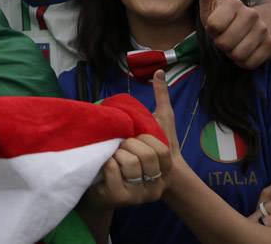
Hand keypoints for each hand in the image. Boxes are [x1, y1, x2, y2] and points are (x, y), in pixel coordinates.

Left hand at [82, 70, 173, 210]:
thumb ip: (160, 98)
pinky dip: (105, 164)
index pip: (157, 148)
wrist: (121, 184)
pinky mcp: (121, 199)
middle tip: (119, 150)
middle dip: (126, 147)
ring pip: (126, 162)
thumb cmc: (140, 151)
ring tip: (112, 157)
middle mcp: (157, 185)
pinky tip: (104, 166)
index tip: (132, 141)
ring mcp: (140, 196)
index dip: (141, 140)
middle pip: (140, 155)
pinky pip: (111, 171)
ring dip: (115, 155)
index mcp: (166, 167)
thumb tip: (159, 71)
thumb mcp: (157, 124)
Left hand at [193, 0, 270, 69]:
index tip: (215, 25)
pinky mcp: (270, 46)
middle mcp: (253, 15)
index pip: (213, 27)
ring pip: (237, 55)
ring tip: (234, 43)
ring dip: (231, 53)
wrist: (246, 27)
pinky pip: (249, 63)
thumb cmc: (221, 16)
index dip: (211, 30)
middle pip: (224, 44)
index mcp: (235, 4)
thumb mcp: (210, 3)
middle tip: (225, 36)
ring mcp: (264, 30)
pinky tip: (244, 51)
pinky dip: (242, 62)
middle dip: (221, 43)